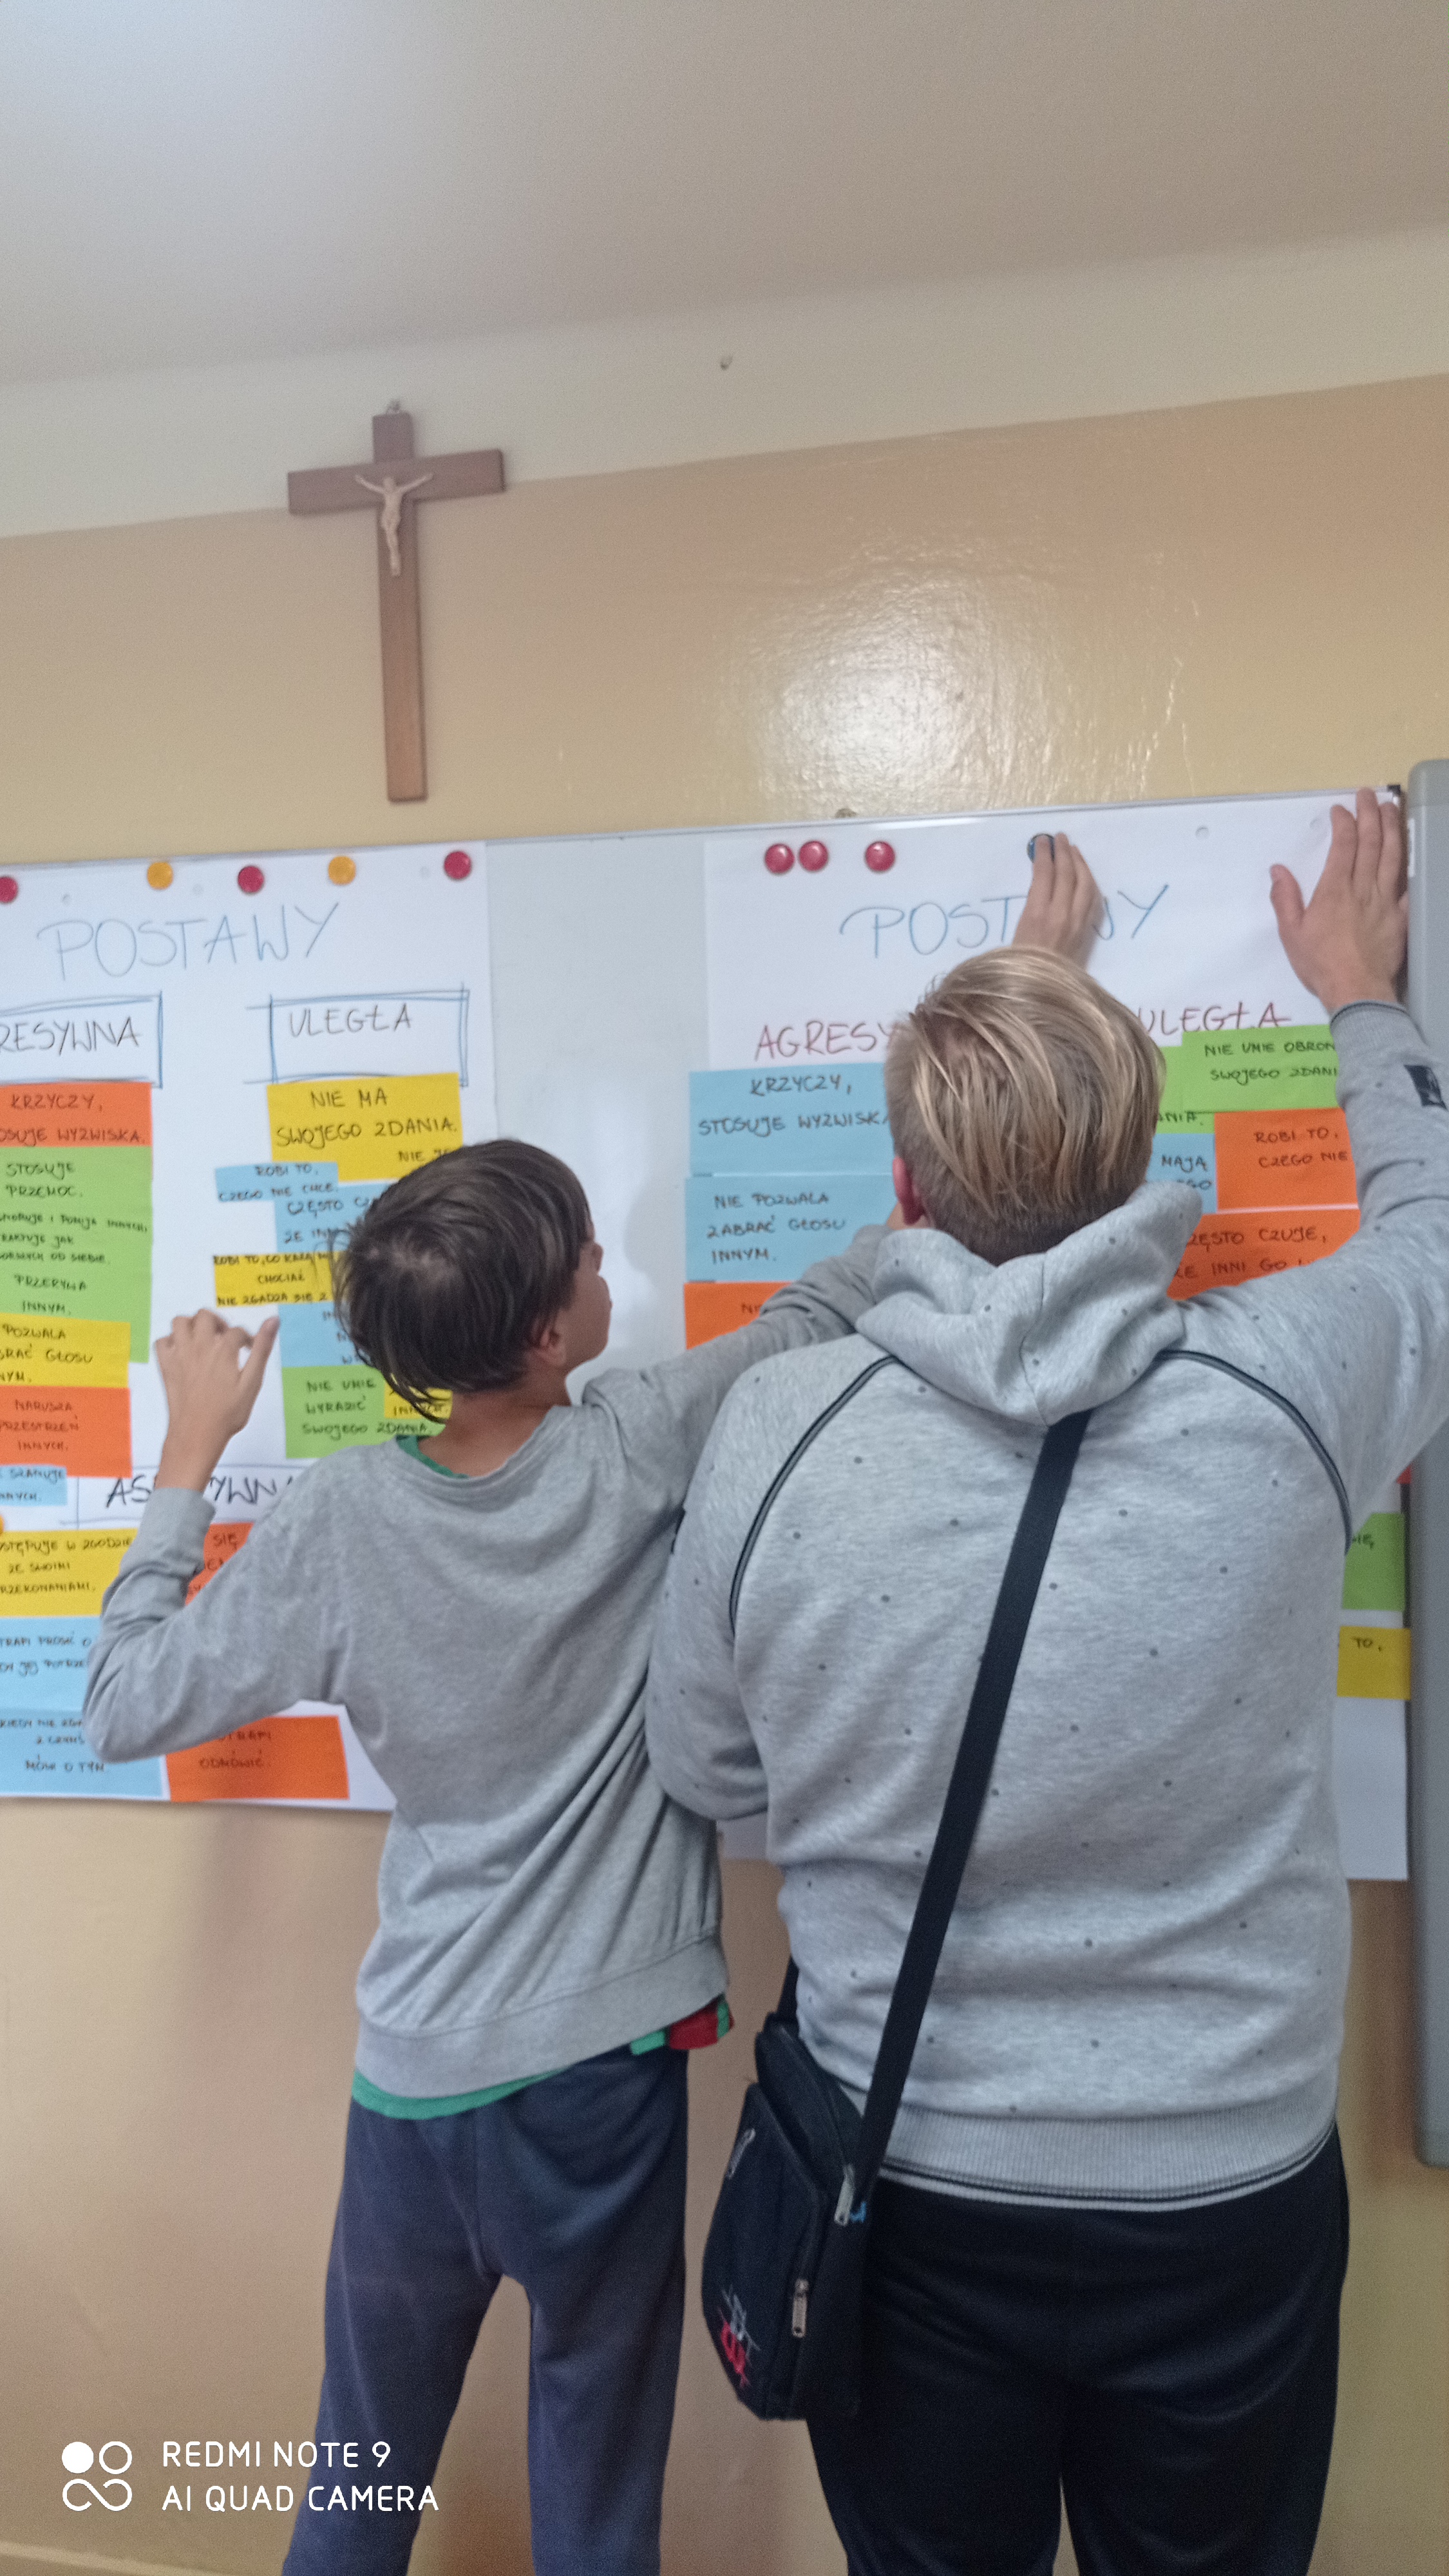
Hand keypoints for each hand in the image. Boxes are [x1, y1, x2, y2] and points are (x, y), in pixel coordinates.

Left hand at [153, 1310, 277, 1491]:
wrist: (197, 1434)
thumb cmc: (227, 1413)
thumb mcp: (252, 1383)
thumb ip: (261, 1350)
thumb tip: (273, 1321)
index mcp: (223, 1350)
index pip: (236, 1331)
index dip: (246, 1338)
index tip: (249, 1349)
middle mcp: (199, 1346)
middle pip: (205, 1316)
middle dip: (217, 1323)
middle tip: (225, 1339)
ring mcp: (179, 1354)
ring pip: (180, 1322)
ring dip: (192, 1326)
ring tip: (203, 1340)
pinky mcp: (166, 1365)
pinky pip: (162, 1341)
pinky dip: (172, 1342)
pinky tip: (183, 1352)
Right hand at [1014, 833, 1102, 965]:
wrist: (1040, 997)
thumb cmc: (1018, 969)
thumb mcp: (1014, 936)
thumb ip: (1029, 909)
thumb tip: (1038, 887)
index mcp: (1037, 915)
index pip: (1044, 875)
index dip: (1044, 854)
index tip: (1042, 840)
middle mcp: (1061, 915)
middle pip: (1066, 875)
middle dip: (1063, 852)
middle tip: (1059, 837)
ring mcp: (1077, 923)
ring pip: (1085, 884)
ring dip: (1080, 864)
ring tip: (1074, 850)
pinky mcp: (1086, 932)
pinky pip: (1093, 900)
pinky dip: (1089, 883)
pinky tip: (1086, 877)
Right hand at [1270, 790, 1405, 1014]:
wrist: (1357, 991)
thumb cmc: (1321, 964)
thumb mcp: (1291, 934)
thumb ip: (1285, 899)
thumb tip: (1278, 871)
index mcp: (1335, 890)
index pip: (1344, 845)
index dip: (1344, 822)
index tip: (1341, 809)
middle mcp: (1363, 889)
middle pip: (1371, 842)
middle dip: (1370, 814)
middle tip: (1368, 795)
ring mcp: (1386, 901)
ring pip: (1393, 856)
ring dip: (1391, 828)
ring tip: (1391, 808)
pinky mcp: (1402, 916)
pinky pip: (1408, 885)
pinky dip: (1409, 865)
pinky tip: (1409, 851)